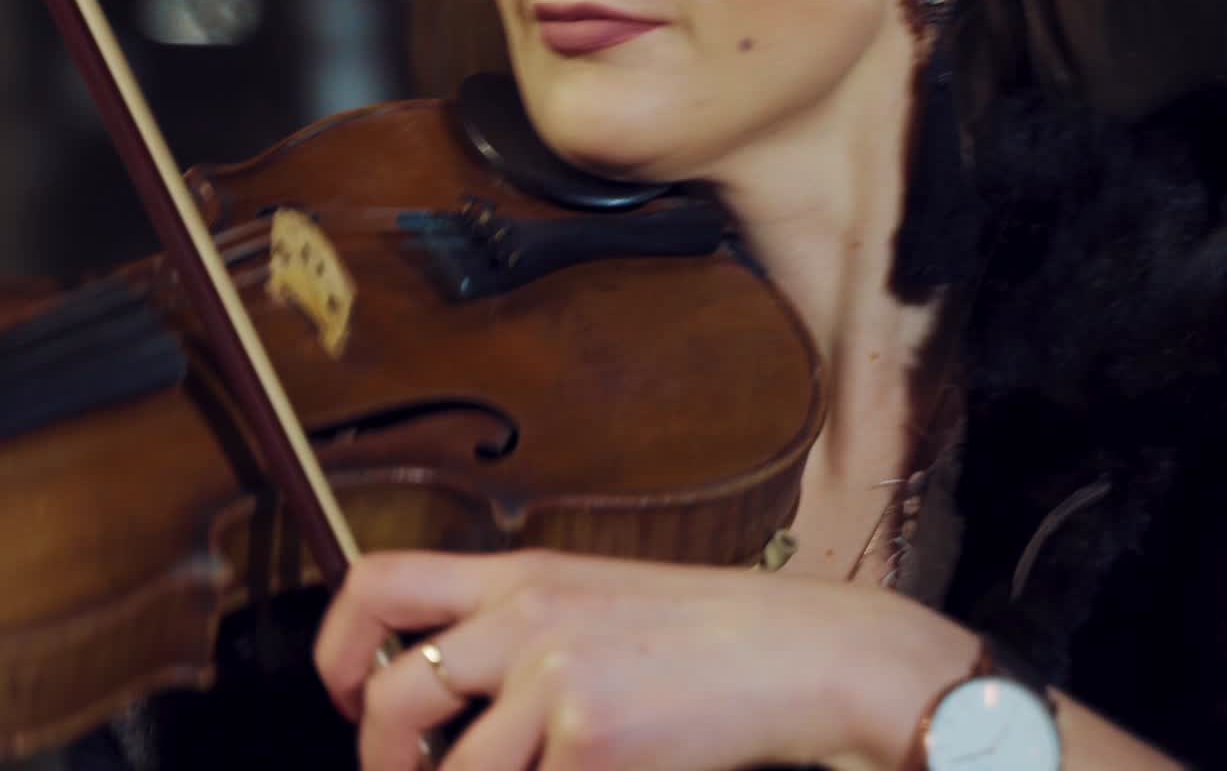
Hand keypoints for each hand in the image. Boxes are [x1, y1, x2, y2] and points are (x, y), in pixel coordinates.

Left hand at [314, 549, 969, 770]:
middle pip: (388, 694)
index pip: (380, 580)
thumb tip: (447, 682)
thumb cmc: (700, 630)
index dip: (335, 644)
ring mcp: (554, 680)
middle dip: (378, 759)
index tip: (343, 690)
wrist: (791, 652)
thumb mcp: (594, 598)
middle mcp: (526, 617)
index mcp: (523, 575)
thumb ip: (517, 627)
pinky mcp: (589, 742)